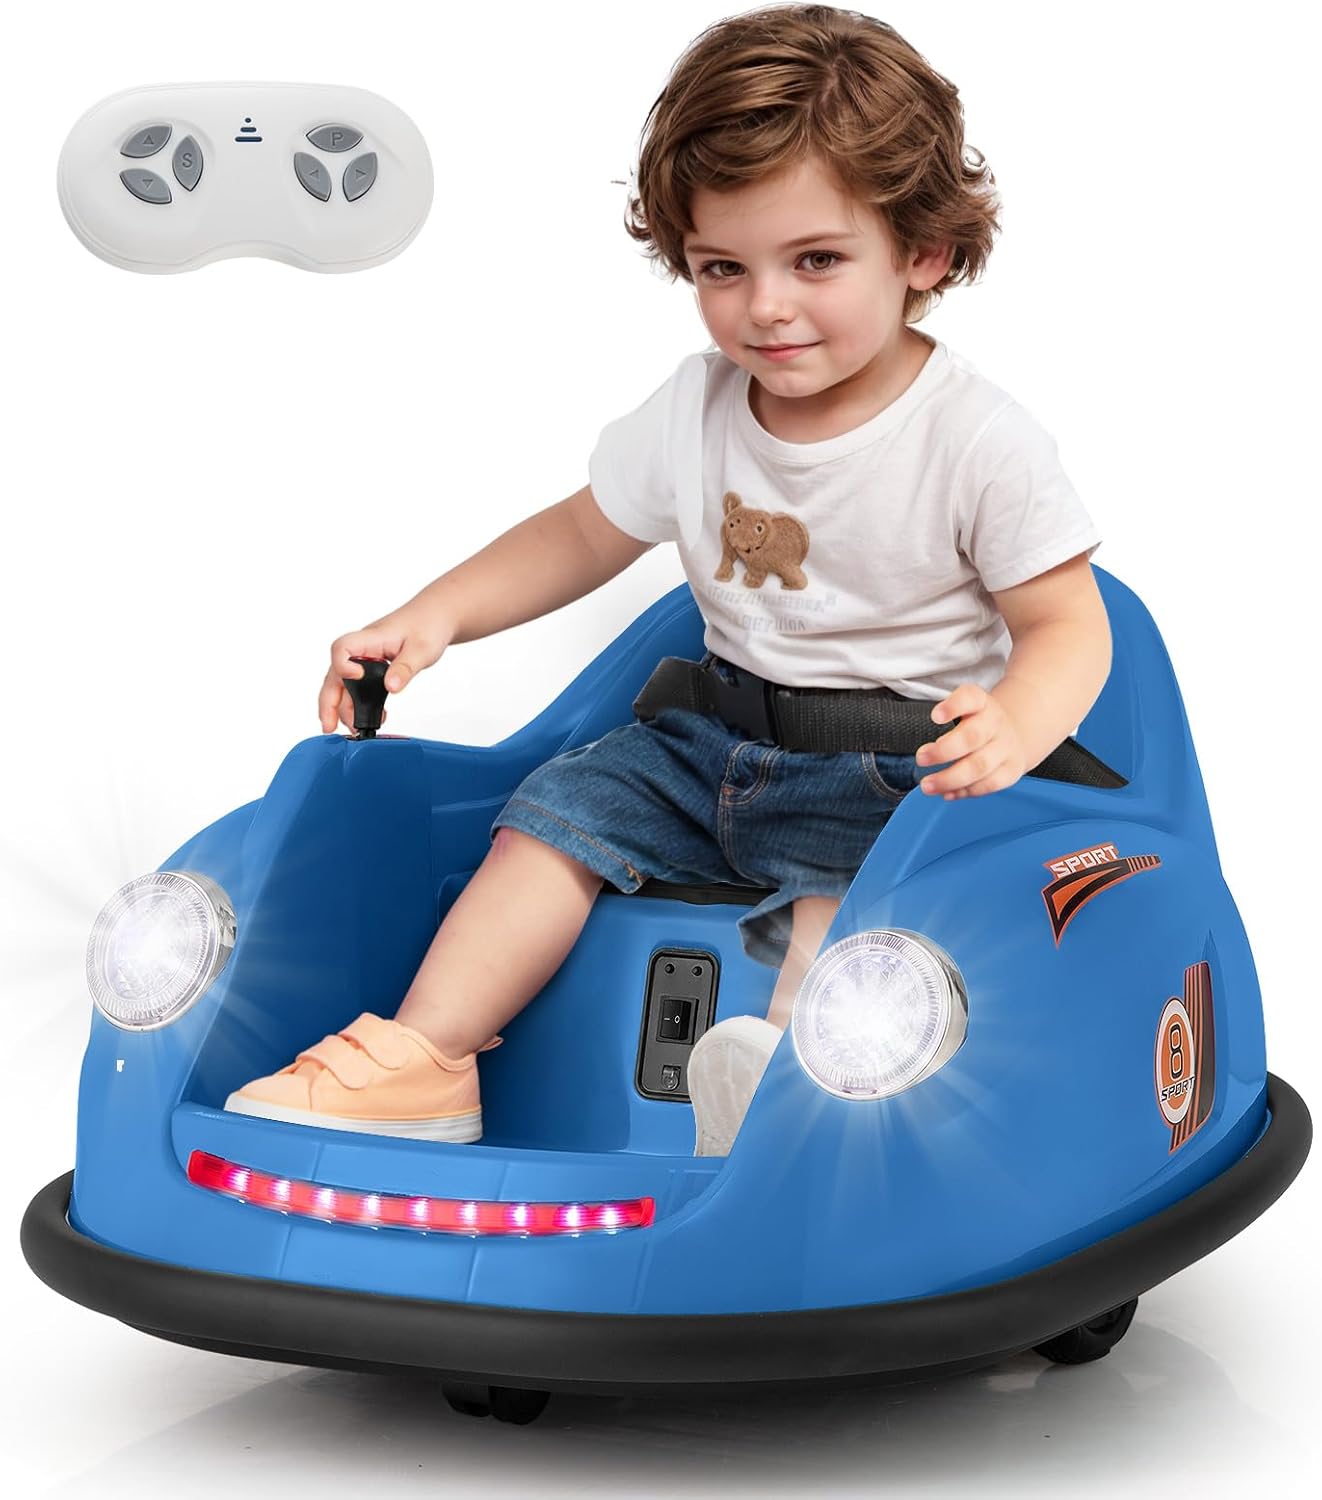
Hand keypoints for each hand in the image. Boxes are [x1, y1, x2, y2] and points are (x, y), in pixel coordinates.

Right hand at [318, 612, 448, 733]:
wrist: (435, 616)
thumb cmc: (427, 625)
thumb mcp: (422, 649)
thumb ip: (405, 668)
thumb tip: (390, 687)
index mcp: (370, 638)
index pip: (342, 648)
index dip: (343, 665)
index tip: (356, 677)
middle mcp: (362, 649)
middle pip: (334, 674)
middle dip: (329, 702)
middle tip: (329, 726)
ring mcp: (365, 658)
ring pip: (343, 684)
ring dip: (343, 707)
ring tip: (354, 728)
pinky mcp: (371, 667)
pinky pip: (357, 686)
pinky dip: (358, 703)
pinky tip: (369, 716)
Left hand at [914, 682, 1028, 799]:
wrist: (1015, 734)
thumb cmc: (979, 723)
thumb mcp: (965, 709)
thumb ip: (944, 720)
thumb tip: (921, 743)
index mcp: (981, 703)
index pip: (970, 698)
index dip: (953, 706)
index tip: (935, 716)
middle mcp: (995, 723)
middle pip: (972, 737)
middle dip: (943, 751)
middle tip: (921, 758)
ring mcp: (1006, 747)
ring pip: (979, 765)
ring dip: (950, 778)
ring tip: (928, 785)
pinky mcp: (1010, 770)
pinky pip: (989, 784)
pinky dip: (966, 791)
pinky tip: (947, 793)